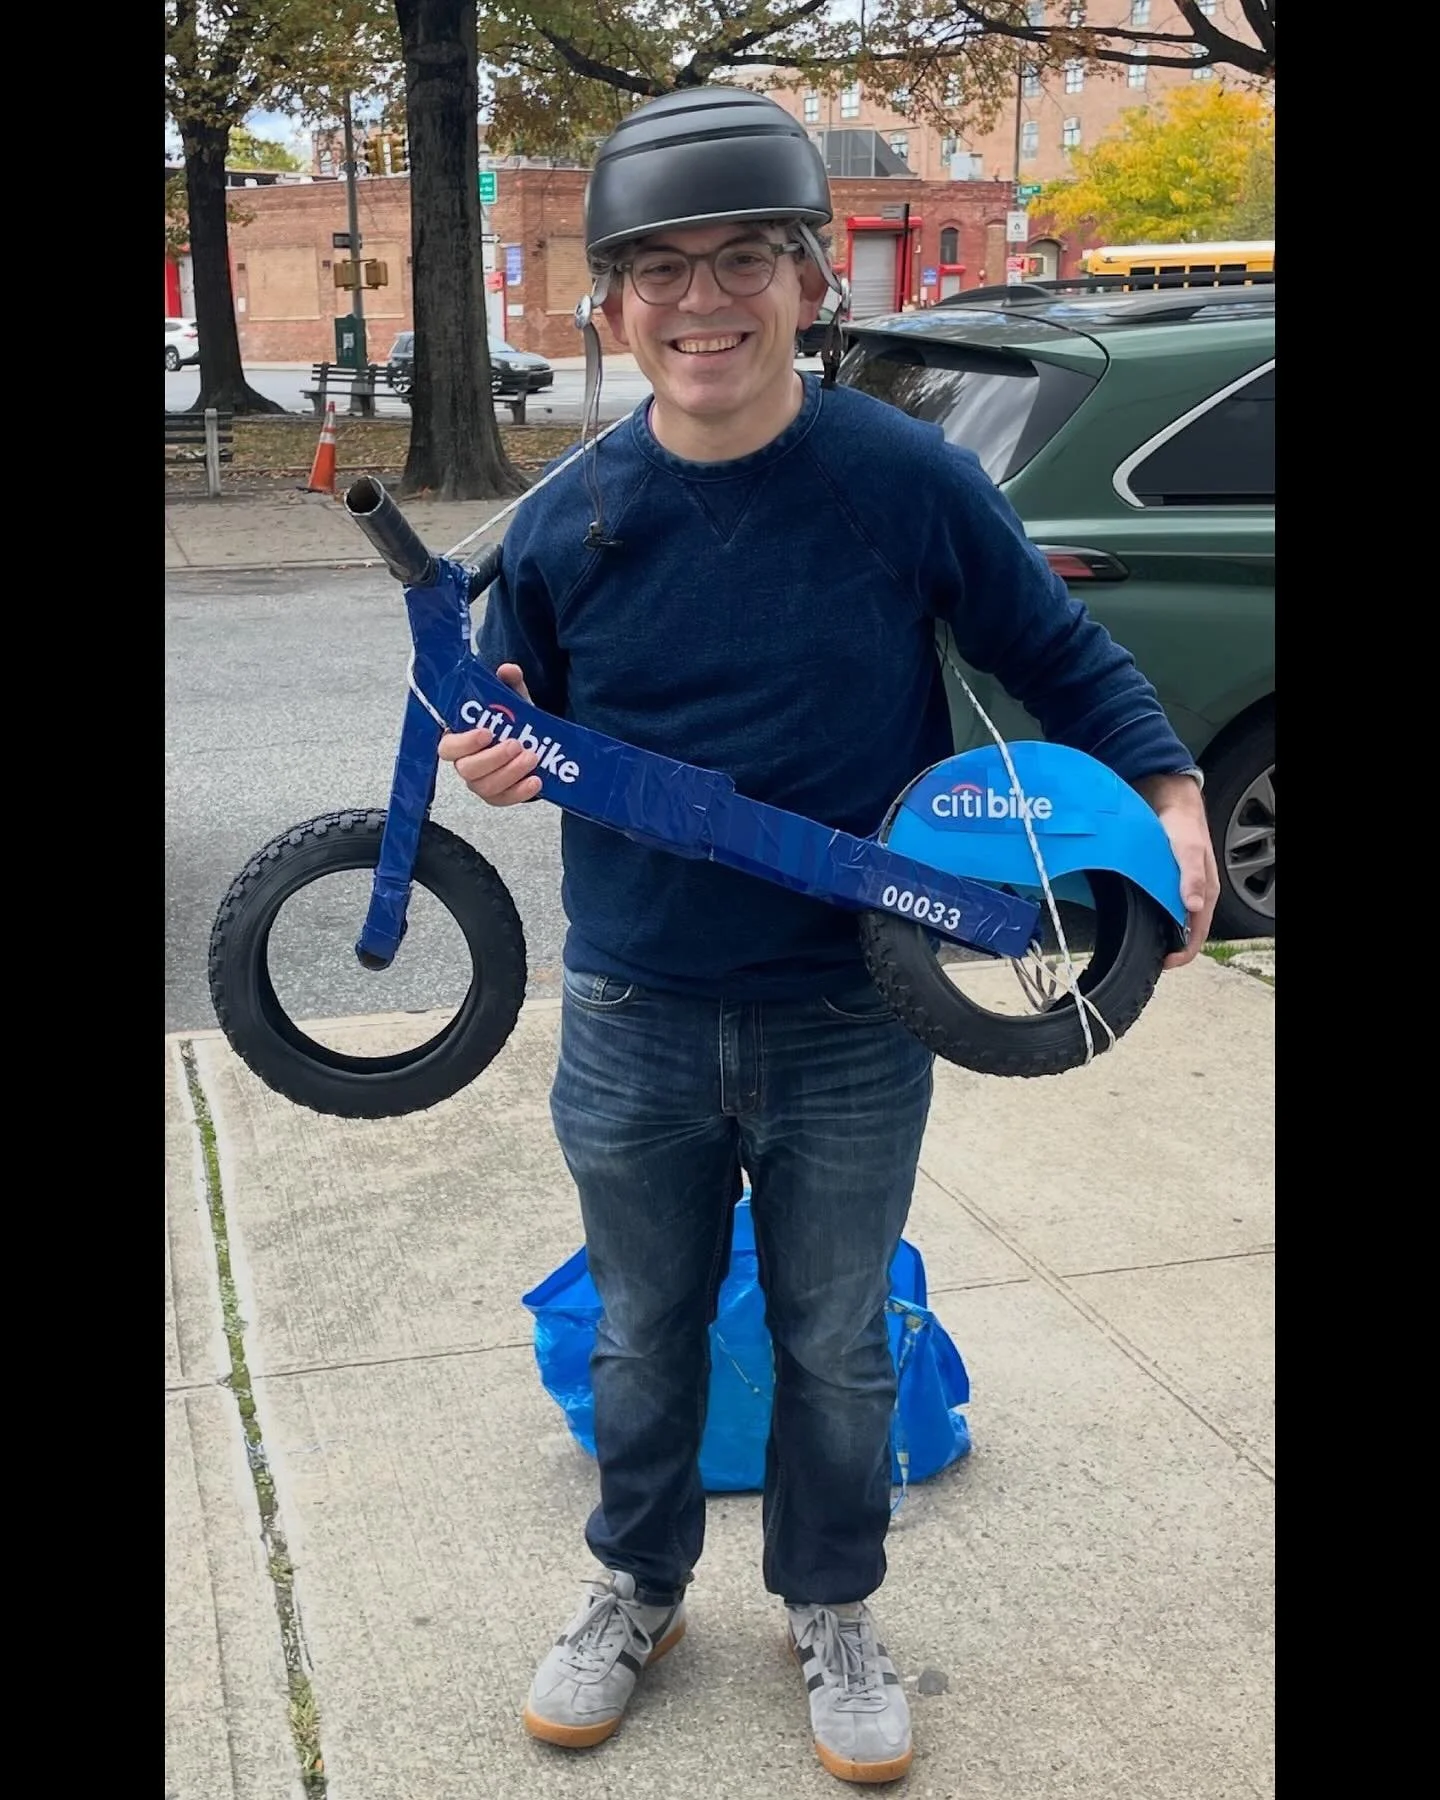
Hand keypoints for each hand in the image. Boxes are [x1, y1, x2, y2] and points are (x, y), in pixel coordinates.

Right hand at [438, 665, 540, 805]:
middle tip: (517, 744)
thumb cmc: (514, 723)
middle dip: (493, 759)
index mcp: (460, 740)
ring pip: (486, 787)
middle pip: (467, 770)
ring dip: (511, 773)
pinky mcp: (499, 797)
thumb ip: (509, 684)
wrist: (535, 744)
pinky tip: (536, 780)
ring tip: (533, 757)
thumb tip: (508, 669)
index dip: (464, 743)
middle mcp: (465, 764)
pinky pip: (505, 800)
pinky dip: (521, 792)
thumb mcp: (513, 701)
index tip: (486, 733)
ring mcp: (481, 784)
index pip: (447, 747)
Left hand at [1135, 772, 1218, 969]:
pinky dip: (1151, 914)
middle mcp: (1193, 892)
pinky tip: (1135, 916)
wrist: (1168, 794)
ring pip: (1171, 918)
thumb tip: (1193, 908)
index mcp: (1204, 891)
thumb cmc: (1181, 821)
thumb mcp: (1186, 849)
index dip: (1182, 954)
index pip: (1198, 935)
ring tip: (1139, 941)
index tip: (1162, 963)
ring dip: (1159, 931)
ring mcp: (1179, 886)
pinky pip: (1160, 903)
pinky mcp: (1164, 878)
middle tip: (1145, 957)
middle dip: (1169, 947)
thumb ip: (1190, 877)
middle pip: (1184, 931)